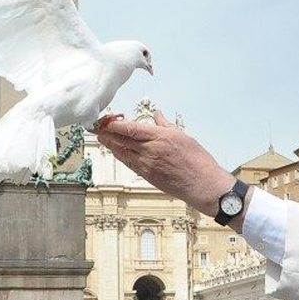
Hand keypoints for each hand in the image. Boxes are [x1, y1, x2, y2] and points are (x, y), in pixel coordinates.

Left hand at [96, 111, 235, 218]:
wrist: (203, 185)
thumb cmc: (198, 161)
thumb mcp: (183, 136)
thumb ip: (165, 125)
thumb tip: (156, 115)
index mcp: (160, 137)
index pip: (129, 128)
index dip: (113, 124)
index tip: (104, 119)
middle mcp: (150, 151)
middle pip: (121, 140)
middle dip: (106, 133)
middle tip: (95, 127)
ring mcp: (147, 165)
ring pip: (122, 152)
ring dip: (109, 144)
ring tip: (100, 136)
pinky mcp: (147, 176)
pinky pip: (128, 163)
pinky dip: (120, 155)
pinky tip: (115, 150)